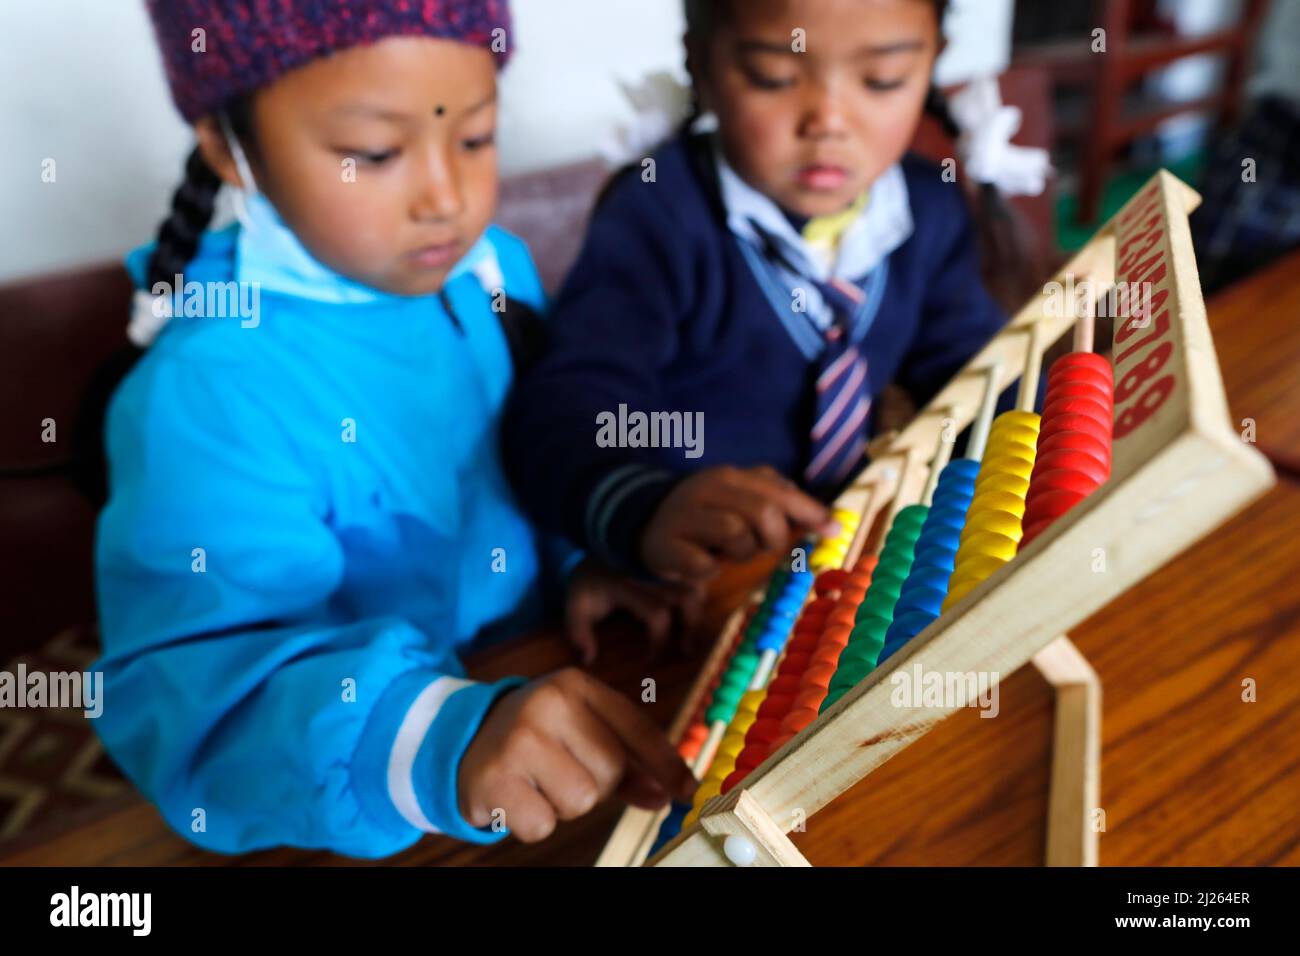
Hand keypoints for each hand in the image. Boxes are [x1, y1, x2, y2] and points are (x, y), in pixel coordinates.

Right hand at [457, 668, 697, 842]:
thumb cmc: (538, 739)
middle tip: (561, 771)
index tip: (685, 791)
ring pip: (581, 799)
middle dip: (596, 784)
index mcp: (575, 686)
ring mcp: (518, 740)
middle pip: (611, 769)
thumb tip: (669, 793)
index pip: (637, 728)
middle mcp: (547, 703)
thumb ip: (627, 760)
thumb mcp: (580, 731)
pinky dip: (534, 821)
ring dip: (564, 805)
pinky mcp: (494, 779)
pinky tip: (517, 797)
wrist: (462, 741)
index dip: (666, 764)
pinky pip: (543, 824)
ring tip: (539, 782)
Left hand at [565, 558, 706, 663]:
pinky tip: (692, 612)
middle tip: (686, 650)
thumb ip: (578, 632)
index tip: (652, 657)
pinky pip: (695, 576)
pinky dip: (697, 593)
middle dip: (691, 624)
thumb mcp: (576, 604)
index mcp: (628, 583)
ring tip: (693, 632)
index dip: (659, 639)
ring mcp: (665, 564)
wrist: (592, 542)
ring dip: (697, 609)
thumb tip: (589, 659)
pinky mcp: (671, 561)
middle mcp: (652, 572)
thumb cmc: (588, 581)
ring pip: (696, 584)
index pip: (656, 613)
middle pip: (687, 596)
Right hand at [639, 465, 835, 581]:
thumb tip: (826, 516)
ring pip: (736, 535)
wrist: (643, 523)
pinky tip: (705, 564)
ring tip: (730, 552)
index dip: (810, 511)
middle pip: (762, 512)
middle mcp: (706, 490)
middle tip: (765, 546)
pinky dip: (711, 570)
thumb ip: (777, 497)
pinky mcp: (665, 547)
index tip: (834, 529)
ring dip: (742, 552)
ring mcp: (684, 517)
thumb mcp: (737, 496)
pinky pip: (704, 565)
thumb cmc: (704, 514)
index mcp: (729, 477)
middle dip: (774, 536)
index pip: (778, 492)